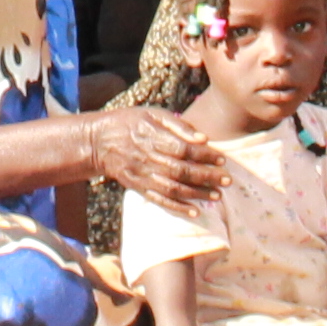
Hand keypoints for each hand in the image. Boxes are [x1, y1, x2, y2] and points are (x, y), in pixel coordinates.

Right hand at [86, 105, 227, 212]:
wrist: (98, 142)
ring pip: (173, 189)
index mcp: (153, 137)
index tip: (222, 159)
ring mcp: (143, 176)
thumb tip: (203, 138)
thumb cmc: (129, 122)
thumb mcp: (152, 114)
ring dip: (197, 194)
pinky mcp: (139, 188)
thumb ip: (178, 125)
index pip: (183, 149)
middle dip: (207, 177)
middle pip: (181, 171)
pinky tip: (195, 211)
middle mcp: (148, 159)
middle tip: (227, 180)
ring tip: (217, 195)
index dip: (204, 156)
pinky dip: (178, 208)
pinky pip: (160, 201)